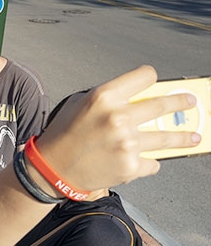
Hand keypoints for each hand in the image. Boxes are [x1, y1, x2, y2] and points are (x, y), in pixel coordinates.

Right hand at [37, 65, 199, 191]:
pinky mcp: (130, 167)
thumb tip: (142, 98)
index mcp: (104, 97)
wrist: (52, 169)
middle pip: (163, 105)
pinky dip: (148, 162)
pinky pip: (152, 162)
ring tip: (194, 137)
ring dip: (184, 137)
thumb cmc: (64, 134)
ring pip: (167, 138)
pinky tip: (144, 161)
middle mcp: (118, 118)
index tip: (155, 82)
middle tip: (190, 103)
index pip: (145, 76)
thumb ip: (109, 98)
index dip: (150, 78)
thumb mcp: (80, 105)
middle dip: (181, 103)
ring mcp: (127, 144)